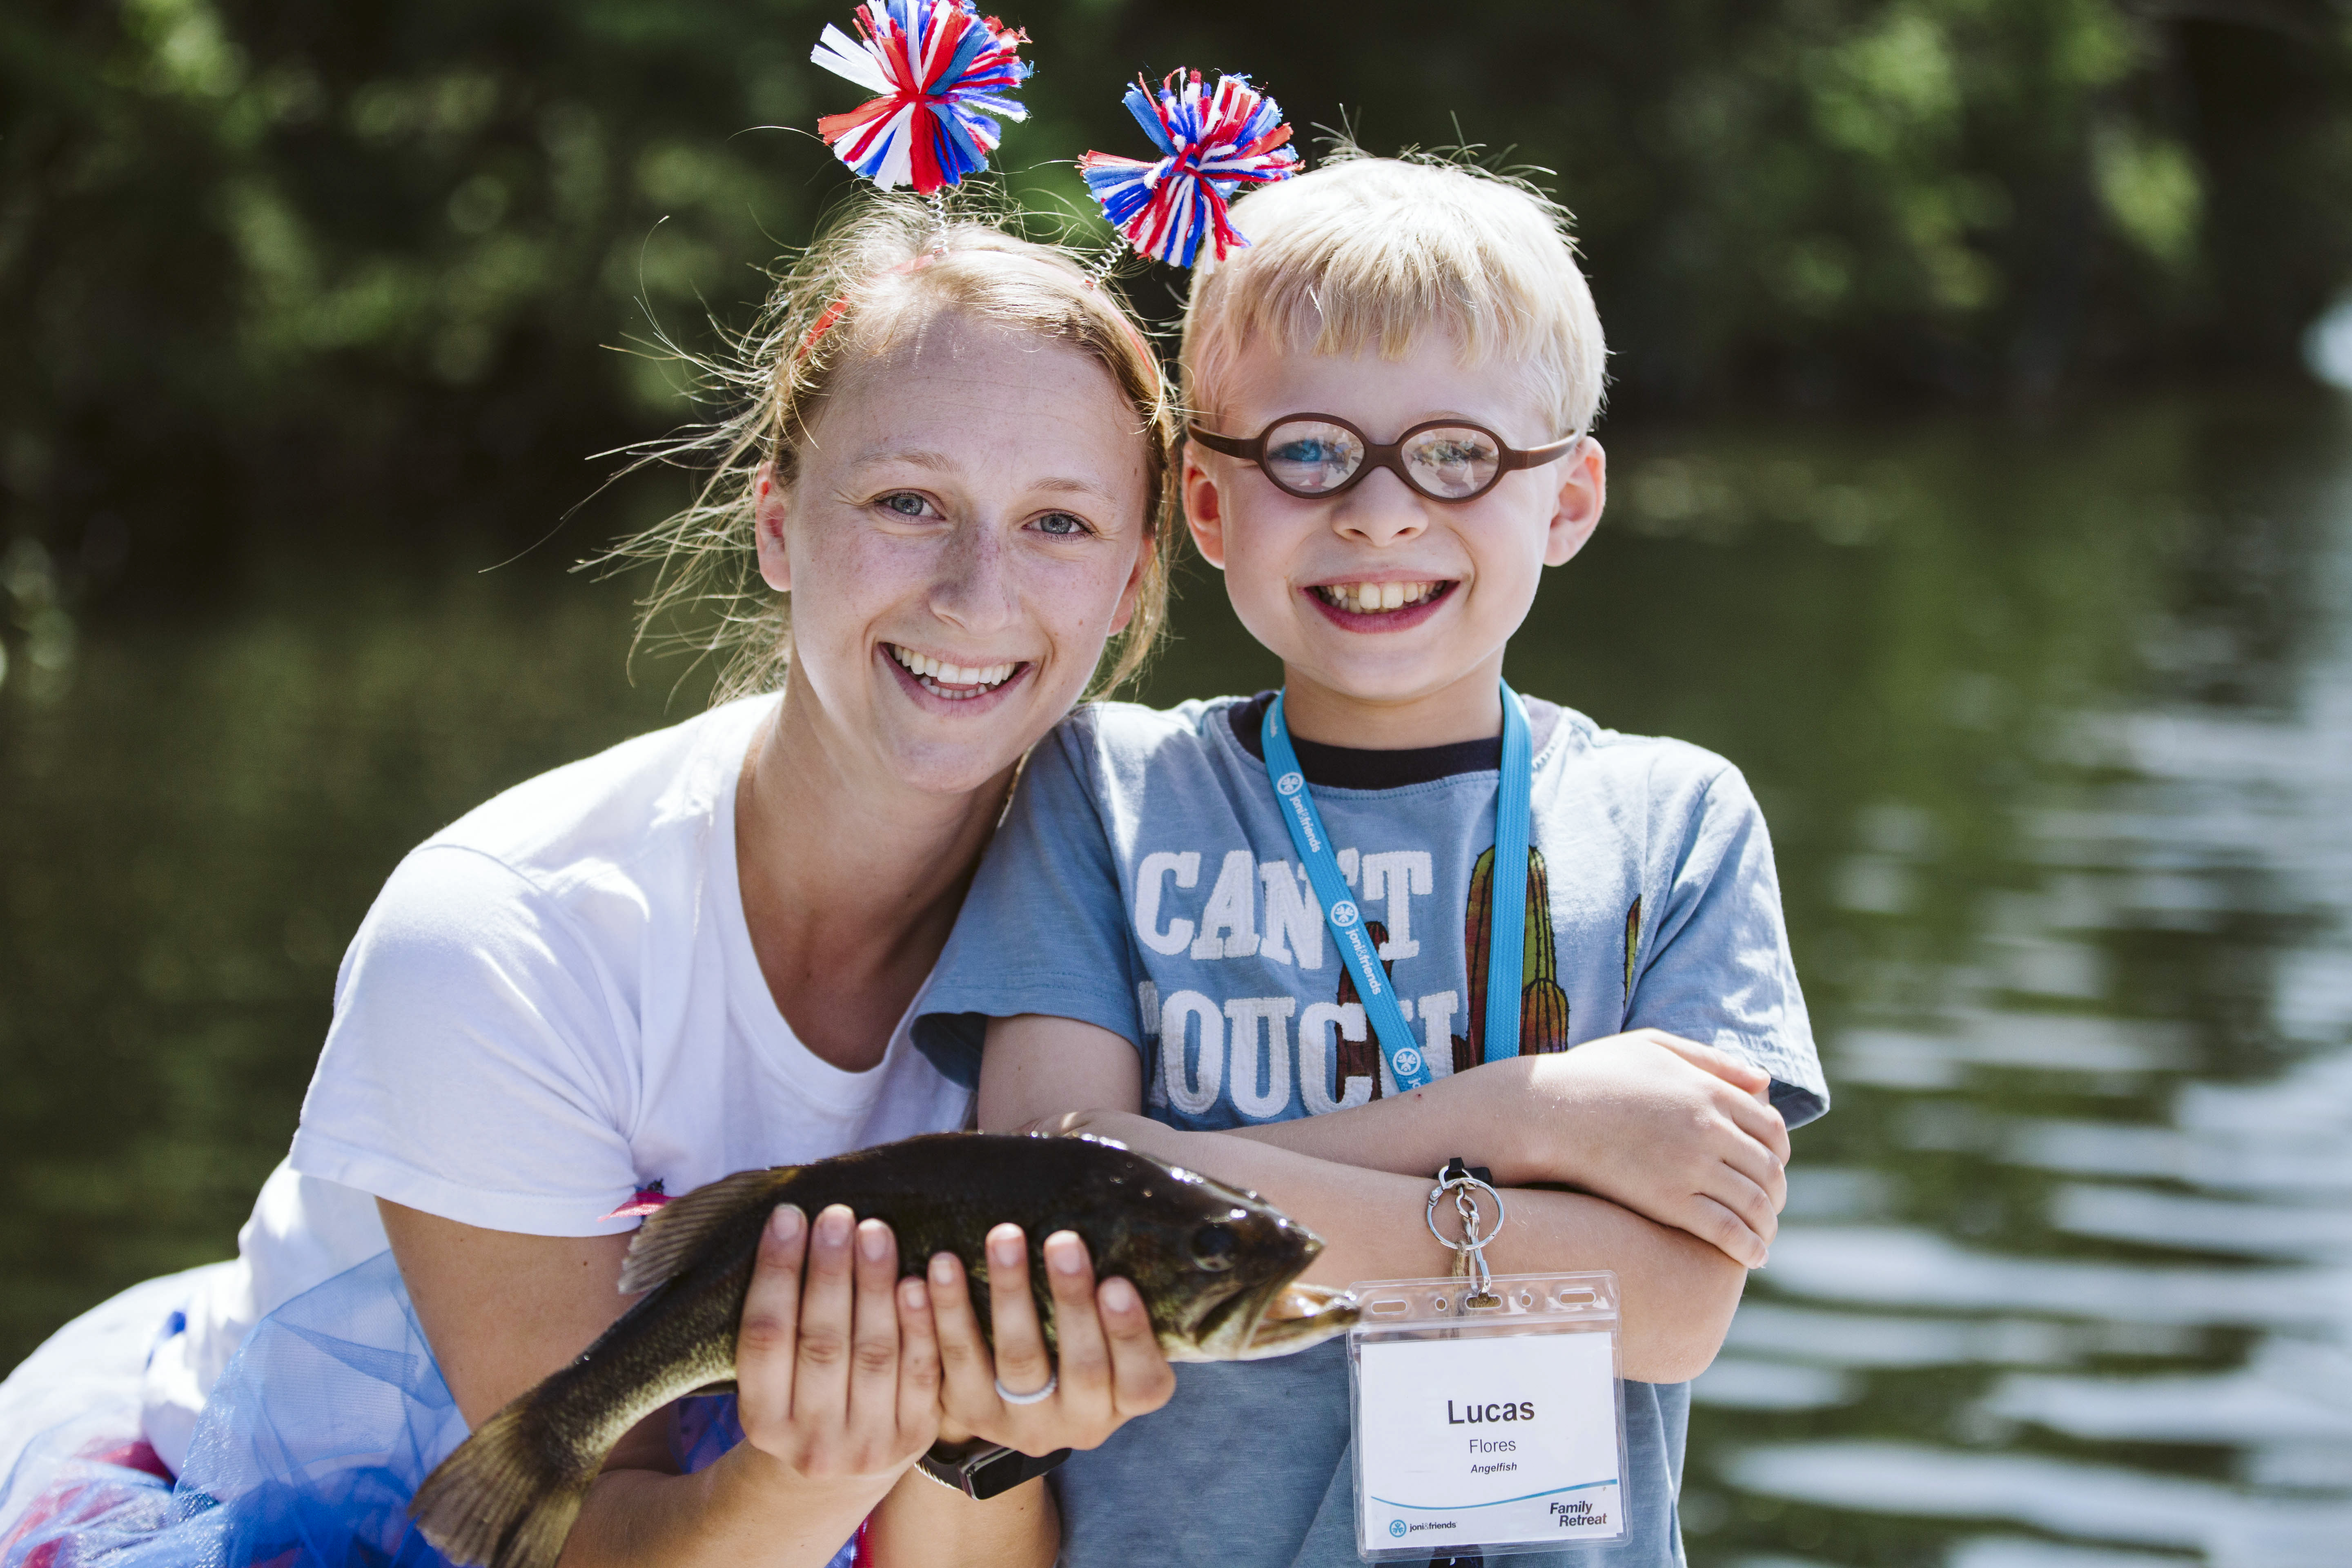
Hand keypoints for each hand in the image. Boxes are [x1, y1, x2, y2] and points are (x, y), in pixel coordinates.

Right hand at [735, 1204, 941, 1488]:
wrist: (843, 1472)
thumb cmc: (800, 1396)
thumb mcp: (769, 1380)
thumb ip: (769, 1321)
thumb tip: (780, 1226)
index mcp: (761, 1424)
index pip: (764, 1338)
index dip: (776, 1273)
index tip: (788, 1216)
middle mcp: (812, 1443)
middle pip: (821, 1344)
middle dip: (829, 1273)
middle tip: (838, 1215)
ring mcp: (867, 1444)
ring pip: (873, 1353)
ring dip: (875, 1286)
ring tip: (875, 1231)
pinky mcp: (915, 1436)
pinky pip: (920, 1371)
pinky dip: (919, 1323)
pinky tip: (917, 1278)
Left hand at [930, 1224, 1174, 1453]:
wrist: (1017, 1394)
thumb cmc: (1082, 1333)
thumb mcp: (1113, 1329)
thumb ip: (1118, 1295)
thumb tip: (1126, 1221)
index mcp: (1127, 1401)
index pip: (1142, 1381)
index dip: (1130, 1335)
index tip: (1116, 1282)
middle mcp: (1082, 1423)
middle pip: (1082, 1368)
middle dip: (1071, 1300)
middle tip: (1062, 1241)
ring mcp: (1024, 1423)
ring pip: (1016, 1361)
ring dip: (1009, 1294)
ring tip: (1002, 1238)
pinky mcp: (971, 1412)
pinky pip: (952, 1363)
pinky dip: (941, 1316)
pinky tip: (932, 1273)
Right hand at [1482, 1030, 1789, 1266]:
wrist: (1546, 1110)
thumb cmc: (1593, 1075)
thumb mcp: (1653, 1046)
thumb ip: (1711, 1060)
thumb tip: (1765, 1081)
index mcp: (1709, 1091)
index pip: (1771, 1128)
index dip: (1778, 1153)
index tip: (1772, 1168)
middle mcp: (1709, 1128)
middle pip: (1768, 1169)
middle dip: (1776, 1194)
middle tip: (1770, 1208)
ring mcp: (1691, 1165)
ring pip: (1754, 1203)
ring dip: (1767, 1226)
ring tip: (1763, 1240)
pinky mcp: (1669, 1201)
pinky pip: (1726, 1230)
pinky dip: (1749, 1246)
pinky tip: (1752, 1257)